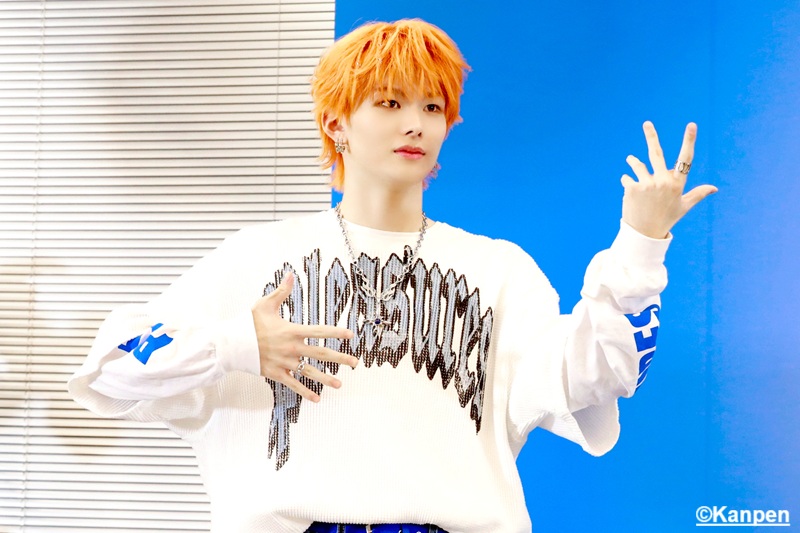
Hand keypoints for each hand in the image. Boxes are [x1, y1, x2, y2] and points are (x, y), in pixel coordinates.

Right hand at [252, 272, 356, 401]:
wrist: (231, 344)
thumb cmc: (249, 323)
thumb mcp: (265, 304)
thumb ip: (282, 291)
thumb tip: (291, 274)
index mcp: (292, 331)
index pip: (319, 331)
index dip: (336, 333)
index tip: (350, 335)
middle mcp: (291, 348)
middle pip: (321, 354)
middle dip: (340, 359)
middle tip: (355, 363)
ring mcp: (285, 363)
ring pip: (310, 372)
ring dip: (326, 378)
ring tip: (340, 384)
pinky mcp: (277, 374)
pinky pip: (294, 385)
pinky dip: (305, 392)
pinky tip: (317, 399)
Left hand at [621, 121, 717, 238]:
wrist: (644, 234)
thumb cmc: (666, 219)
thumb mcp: (683, 207)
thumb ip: (698, 194)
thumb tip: (714, 188)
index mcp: (677, 184)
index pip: (685, 159)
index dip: (688, 141)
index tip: (691, 125)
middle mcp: (663, 181)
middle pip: (656, 154)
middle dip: (651, 136)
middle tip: (647, 123)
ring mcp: (647, 184)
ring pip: (637, 164)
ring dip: (632, 161)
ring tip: (630, 159)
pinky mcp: (632, 188)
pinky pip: (626, 177)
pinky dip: (626, 181)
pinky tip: (628, 189)